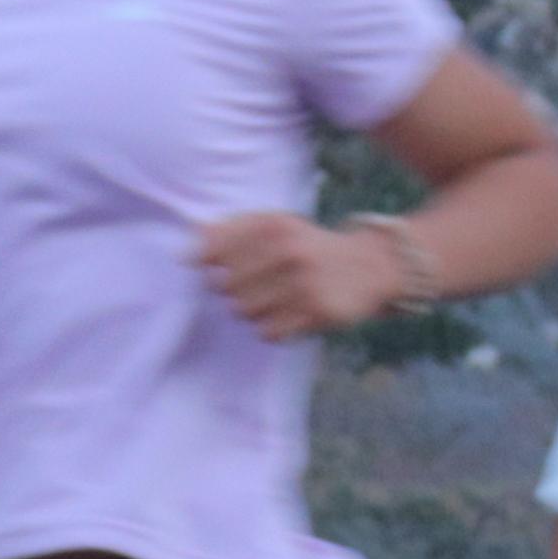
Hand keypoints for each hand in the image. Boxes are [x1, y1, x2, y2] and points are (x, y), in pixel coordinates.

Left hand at [191, 212, 396, 341]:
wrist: (371, 265)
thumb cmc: (309, 246)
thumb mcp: (276, 225)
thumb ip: (230, 230)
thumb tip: (186, 252)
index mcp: (273, 226)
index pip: (210, 254)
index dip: (213, 265)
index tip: (229, 266)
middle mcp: (287, 252)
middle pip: (224, 288)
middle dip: (237, 291)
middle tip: (261, 286)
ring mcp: (302, 283)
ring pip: (244, 313)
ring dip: (254, 312)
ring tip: (276, 301)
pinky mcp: (316, 312)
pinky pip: (269, 333)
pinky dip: (272, 329)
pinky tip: (289, 315)